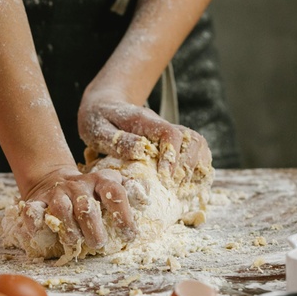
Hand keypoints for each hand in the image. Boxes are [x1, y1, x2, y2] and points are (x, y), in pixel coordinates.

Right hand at [23, 167, 136, 251]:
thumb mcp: (111, 185)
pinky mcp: (37, 201)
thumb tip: (147, 199)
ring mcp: (57, 193)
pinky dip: (33, 221)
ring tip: (74, 242)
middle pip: (86, 206)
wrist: (54, 178)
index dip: (123, 215)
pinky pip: (32, 210)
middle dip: (93, 227)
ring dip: (68, 228)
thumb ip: (131, 191)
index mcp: (101, 181)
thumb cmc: (91, 191)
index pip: (115, 193)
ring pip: (62, 209)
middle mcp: (79, 185)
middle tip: (99, 244)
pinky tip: (37, 232)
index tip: (129, 235)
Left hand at [78, 91, 210, 181]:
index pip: (170, 133)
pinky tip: (188, 186)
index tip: (164, 177)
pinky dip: (197, 168)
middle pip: (192, 139)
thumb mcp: (98, 129)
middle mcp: (162, 125)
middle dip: (188, 166)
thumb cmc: (98, 119)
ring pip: (198, 144)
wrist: (103, 105)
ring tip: (183, 190)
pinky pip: (194, 152)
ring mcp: (169, 133)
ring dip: (196, 168)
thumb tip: (141, 151)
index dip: (171, 156)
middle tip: (174, 188)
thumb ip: (119, 140)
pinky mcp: (170, 143)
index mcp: (144, 121)